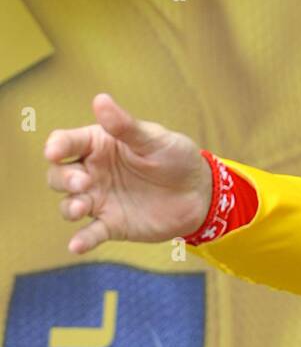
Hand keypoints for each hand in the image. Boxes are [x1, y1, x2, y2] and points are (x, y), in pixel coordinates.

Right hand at [44, 92, 212, 254]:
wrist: (200, 193)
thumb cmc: (176, 157)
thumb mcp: (154, 139)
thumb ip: (125, 126)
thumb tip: (100, 100)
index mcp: (99, 145)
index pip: (66, 143)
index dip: (57, 146)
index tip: (54, 151)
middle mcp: (93, 172)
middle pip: (59, 175)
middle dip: (63, 179)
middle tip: (84, 182)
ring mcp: (100, 200)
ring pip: (69, 205)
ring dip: (69, 208)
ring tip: (82, 208)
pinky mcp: (111, 225)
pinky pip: (90, 234)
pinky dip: (81, 241)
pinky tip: (76, 246)